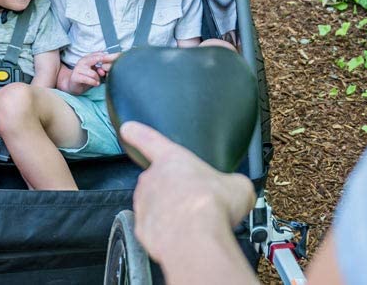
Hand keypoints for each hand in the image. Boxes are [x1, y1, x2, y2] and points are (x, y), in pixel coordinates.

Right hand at [70, 51, 118, 88]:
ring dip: (98, 78)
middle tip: (106, 73)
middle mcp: (83, 61)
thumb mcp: (95, 72)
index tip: (119, 57)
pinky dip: (93, 82)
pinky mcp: (75, 77)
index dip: (110, 56)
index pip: (100, 55)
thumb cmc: (86, 77)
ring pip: (93, 73)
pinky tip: (95, 84)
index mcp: (88, 57)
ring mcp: (78, 68)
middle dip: (105, 66)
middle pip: (97, 59)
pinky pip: (87, 79)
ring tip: (97, 81)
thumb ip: (101, 69)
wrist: (72, 84)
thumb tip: (106, 70)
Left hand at [121, 121, 254, 263]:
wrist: (195, 238)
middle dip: (173, 190)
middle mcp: (152, 178)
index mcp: (171, 158)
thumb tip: (238, 188)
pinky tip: (183, 238)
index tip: (128, 128)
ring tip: (192, 223)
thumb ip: (232, 182)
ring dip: (169, 212)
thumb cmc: (212, 206)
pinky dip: (164, 233)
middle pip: (158, 180)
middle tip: (194, 202)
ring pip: (154, 205)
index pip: (148, 139)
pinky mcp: (142, 228)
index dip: (137, 133)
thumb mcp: (237, 186)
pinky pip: (153, 228)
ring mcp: (144, 203)